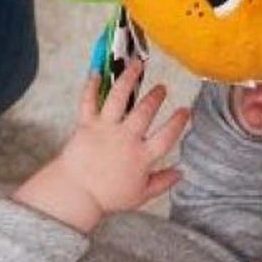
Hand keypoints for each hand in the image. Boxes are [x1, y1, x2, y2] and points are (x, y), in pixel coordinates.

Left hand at [15, 64, 188, 232]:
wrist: (76, 194)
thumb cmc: (108, 197)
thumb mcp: (141, 195)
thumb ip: (163, 182)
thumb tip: (181, 172)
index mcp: (142, 157)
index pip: (167, 135)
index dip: (178, 122)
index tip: (185, 110)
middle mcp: (126, 139)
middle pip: (145, 111)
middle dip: (156, 96)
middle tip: (162, 88)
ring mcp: (105, 129)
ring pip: (119, 97)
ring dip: (129, 78)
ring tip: (136, 65)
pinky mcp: (86, 125)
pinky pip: (88, 100)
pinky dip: (91, 85)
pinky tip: (97, 71)